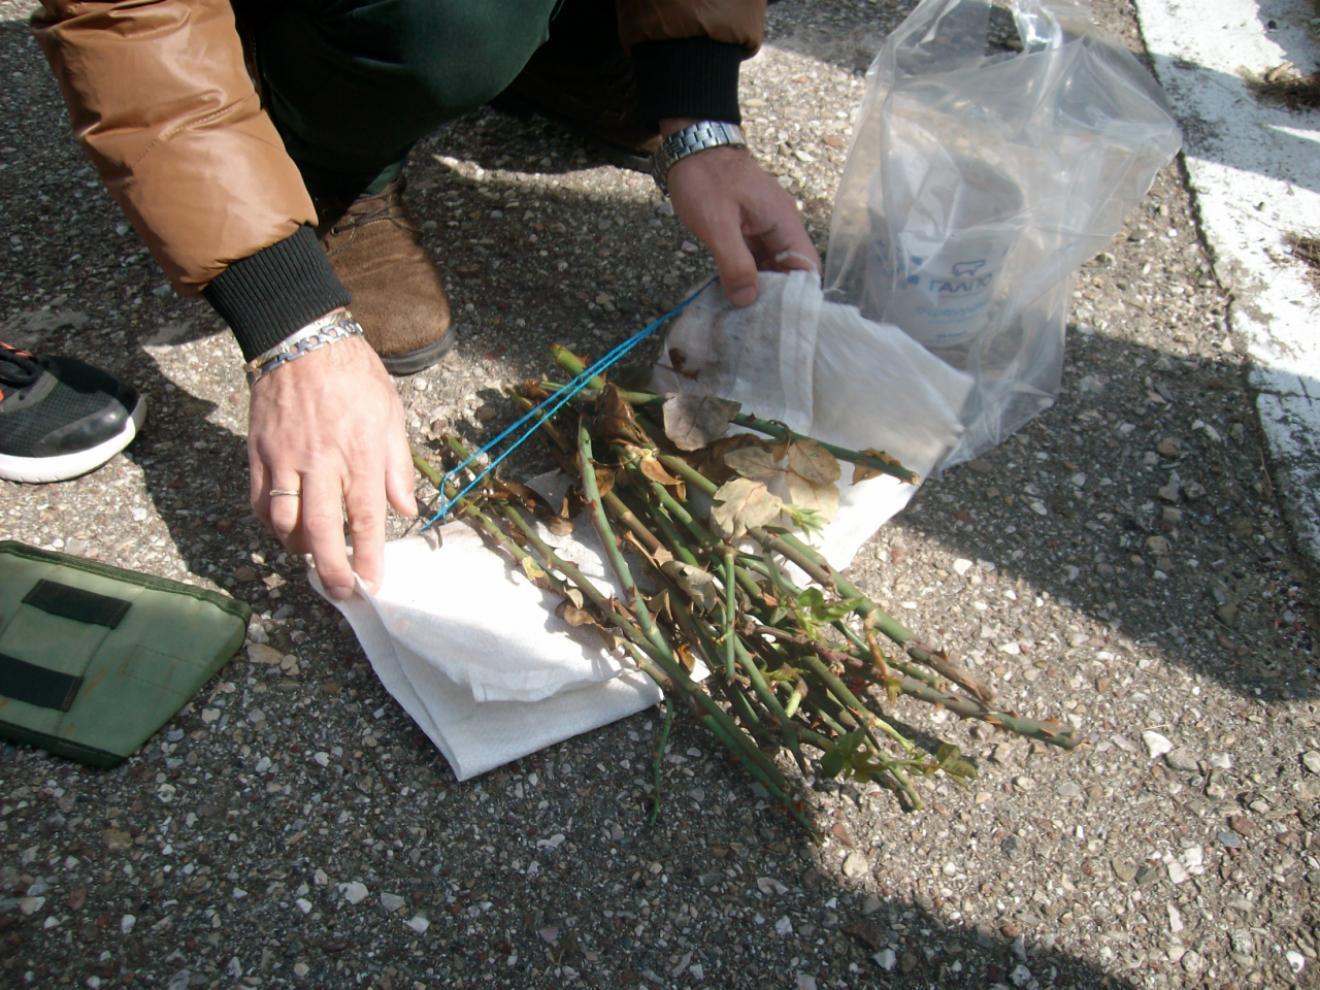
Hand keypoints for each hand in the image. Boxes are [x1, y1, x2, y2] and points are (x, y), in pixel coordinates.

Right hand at [248, 332, 415, 598]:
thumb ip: (398, 466)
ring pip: (285, 522)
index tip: (373, 583)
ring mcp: (286, 459)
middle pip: (323, 531)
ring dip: (299, 548)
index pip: (367, 517)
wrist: (301, 339)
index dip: (369, 555)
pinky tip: (284, 529)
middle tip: (341, 593)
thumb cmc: (355, 376)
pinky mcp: (258, 453)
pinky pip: (258, 502)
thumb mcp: (392, 414)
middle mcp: (323, 462)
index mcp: (361, 453)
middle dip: (332, 569)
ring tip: (314, 558)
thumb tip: (407, 510)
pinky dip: (270, 524)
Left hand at [663, 120, 820, 307]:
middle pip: (790, 273)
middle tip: (760, 332)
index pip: (806, 268)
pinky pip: (754, 261)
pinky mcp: (747, 232)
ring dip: (759, 292)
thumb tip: (748, 300)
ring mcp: (763, 230)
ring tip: (747, 323)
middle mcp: (780, 228)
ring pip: (770, 269)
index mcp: (783, 223)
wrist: (690, 145)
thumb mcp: (717, 224)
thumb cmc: (705, 179)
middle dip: (777, 301)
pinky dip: (746, 279)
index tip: (785, 325)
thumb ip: (735, 263)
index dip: (800, 297)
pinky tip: (733, 299)